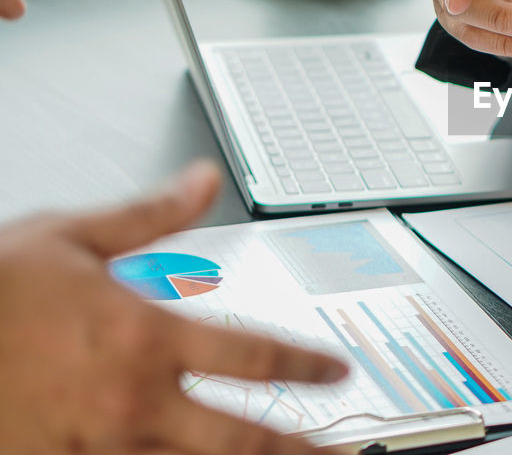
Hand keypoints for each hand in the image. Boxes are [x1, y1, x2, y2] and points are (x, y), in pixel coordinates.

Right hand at [0, 161, 348, 454]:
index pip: (252, 355)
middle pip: (239, 438)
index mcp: (144, 335)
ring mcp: (96, 445)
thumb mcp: (71, 236)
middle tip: (343, 454)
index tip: (336, 370)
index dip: (306, 364)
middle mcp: (131, 399)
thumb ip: (151, 216)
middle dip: (299, 448)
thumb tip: (204, 180)